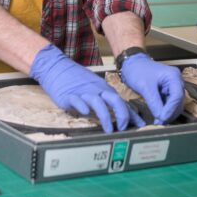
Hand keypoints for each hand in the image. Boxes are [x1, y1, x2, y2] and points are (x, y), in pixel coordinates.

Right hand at [29, 44, 143, 132]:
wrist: (56, 67)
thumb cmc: (77, 79)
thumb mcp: (95, 87)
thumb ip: (107, 99)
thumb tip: (122, 112)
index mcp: (103, 89)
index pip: (121, 101)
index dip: (132, 114)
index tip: (140, 125)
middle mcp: (96, 90)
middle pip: (114, 99)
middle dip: (122, 114)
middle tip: (124, 128)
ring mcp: (83, 92)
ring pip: (97, 102)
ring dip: (105, 116)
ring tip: (109, 129)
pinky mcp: (69, 95)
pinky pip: (77, 100)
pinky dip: (82, 106)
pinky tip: (86, 112)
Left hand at [119, 53, 183, 123]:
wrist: (132, 64)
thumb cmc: (138, 70)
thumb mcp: (145, 87)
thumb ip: (154, 102)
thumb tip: (161, 117)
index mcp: (173, 76)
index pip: (177, 96)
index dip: (171, 109)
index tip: (162, 118)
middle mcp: (176, 81)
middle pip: (178, 102)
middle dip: (170, 113)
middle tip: (160, 123)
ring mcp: (172, 86)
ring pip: (175, 105)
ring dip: (167, 114)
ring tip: (158, 121)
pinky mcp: (167, 91)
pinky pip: (169, 104)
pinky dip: (164, 111)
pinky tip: (158, 117)